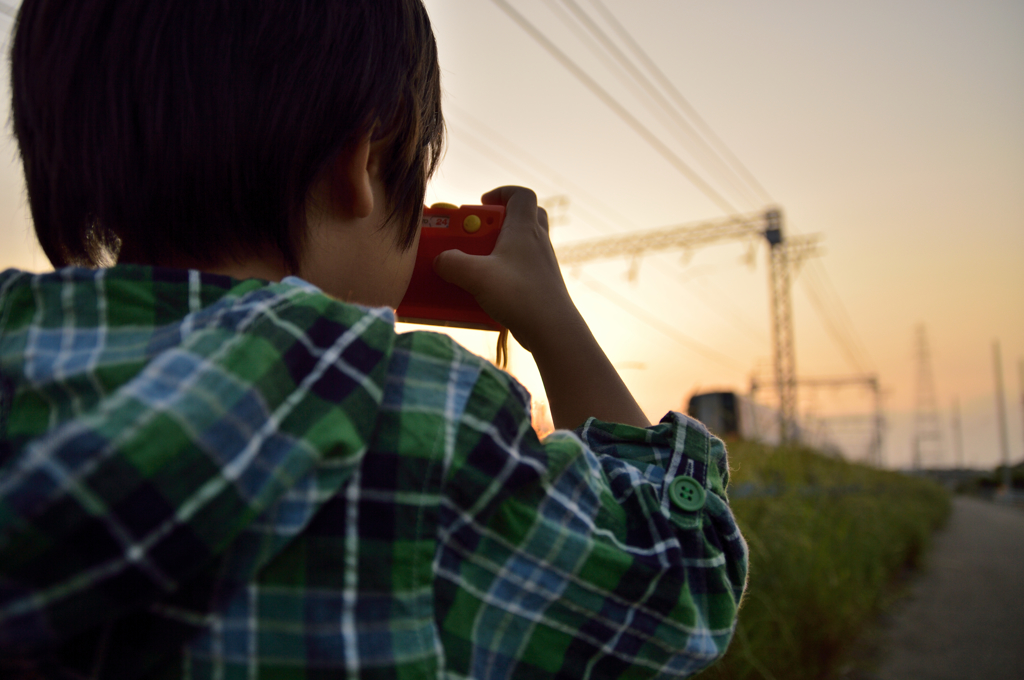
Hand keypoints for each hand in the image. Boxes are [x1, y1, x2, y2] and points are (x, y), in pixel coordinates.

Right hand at [434, 186, 649, 429]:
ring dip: (498, 250)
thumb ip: (452, 263)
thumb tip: (441, 260)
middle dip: (496, 222)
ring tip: (476, 265)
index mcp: (525, 229)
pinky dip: (503, 273)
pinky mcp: (540, 285)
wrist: (553, 330)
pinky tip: (487, 291)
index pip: (521, 195)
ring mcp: (541, 265)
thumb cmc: (521, 296)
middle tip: (475, 235)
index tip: (482, 204)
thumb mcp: (477, 276)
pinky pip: (520, 270)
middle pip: (523, 217)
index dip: (502, 192)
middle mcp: (537, 243)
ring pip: (520, 245)